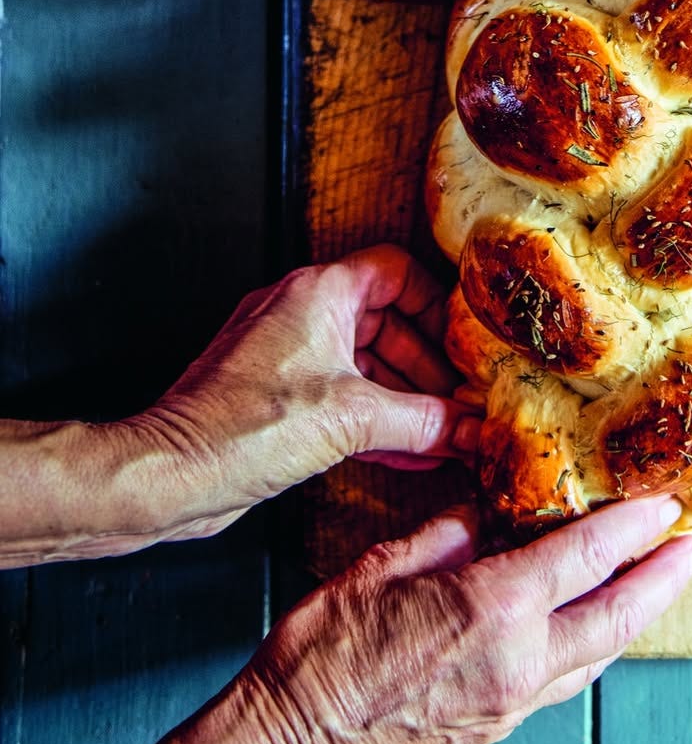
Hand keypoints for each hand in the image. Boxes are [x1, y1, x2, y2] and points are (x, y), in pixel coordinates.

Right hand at [122, 497, 691, 743]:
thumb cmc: (322, 655)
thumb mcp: (380, 567)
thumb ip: (444, 537)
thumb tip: (482, 520)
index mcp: (490, 608)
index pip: (582, 558)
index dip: (631, 528)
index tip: (664, 506)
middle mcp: (515, 660)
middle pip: (615, 617)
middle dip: (662, 580)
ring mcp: (510, 701)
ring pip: (597, 656)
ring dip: (634, 617)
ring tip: (655, 583)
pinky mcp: (495, 725)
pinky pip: (563, 680)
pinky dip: (592, 648)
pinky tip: (592, 630)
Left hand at [128, 245, 479, 542]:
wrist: (173, 473)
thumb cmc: (242, 429)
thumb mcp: (354, 419)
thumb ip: (423, 420)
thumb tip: (467, 428)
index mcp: (319, 293)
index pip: (396, 270)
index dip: (435, 304)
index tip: (461, 342)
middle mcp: (300, 313)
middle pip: (385, 322)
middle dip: (426, 366)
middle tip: (458, 400)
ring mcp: (285, 354)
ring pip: (363, 363)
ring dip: (404, 399)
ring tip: (440, 433)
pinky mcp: (275, 396)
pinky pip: (339, 396)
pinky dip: (373, 419)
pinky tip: (404, 453)